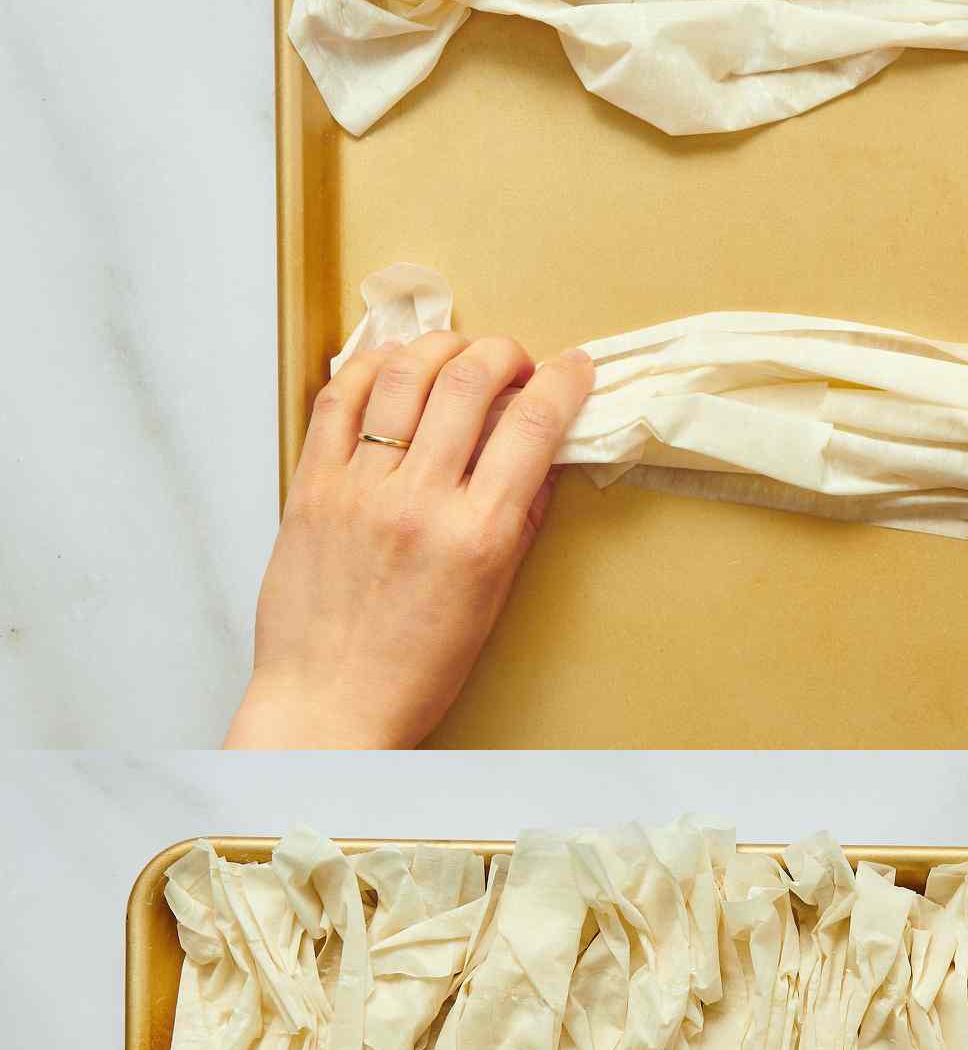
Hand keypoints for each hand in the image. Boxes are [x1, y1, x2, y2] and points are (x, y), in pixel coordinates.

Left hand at [225, 332, 593, 747]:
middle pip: (470, 381)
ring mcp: (358, 489)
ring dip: (442, 346)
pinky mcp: (311, 485)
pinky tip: (393, 366)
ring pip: (404, 373)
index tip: (575, 368)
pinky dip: (371, 365)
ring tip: (458, 354)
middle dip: (505, 353)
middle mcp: (418, 504)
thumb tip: (543, 455)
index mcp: (477, 538)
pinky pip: (339, 398)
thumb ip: (519, 519)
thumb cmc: (415, 668)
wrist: (329, 703)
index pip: (532, 428)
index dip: (564, 382)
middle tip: (516, 361)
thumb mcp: (492, 598)